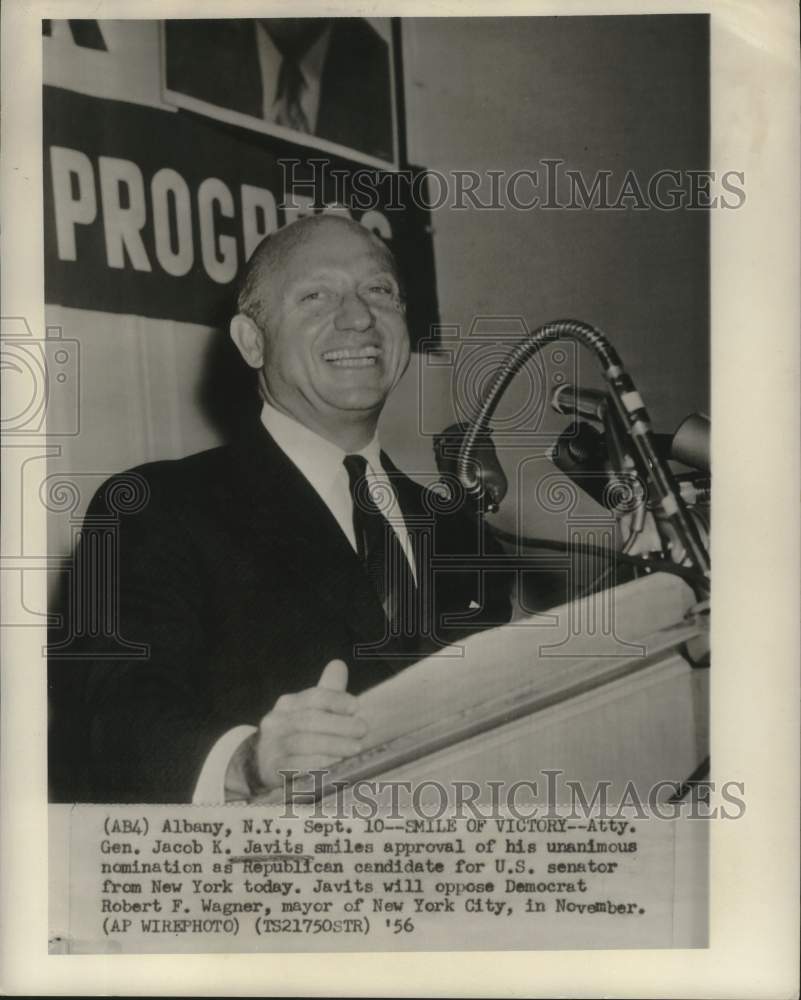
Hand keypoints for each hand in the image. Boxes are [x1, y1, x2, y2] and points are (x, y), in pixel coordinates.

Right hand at [253, 659, 366, 792]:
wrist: (261, 762)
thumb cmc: (295, 732)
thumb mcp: (308, 710)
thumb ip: (327, 691)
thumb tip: (339, 664)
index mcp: (288, 704)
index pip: (314, 697)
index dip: (336, 700)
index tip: (356, 706)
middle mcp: (277, 722)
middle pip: (310, 720)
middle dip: (339, 725)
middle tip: (362, 729)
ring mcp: (272, 746)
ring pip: (303, 743)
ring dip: (333, 744)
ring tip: (355, 748)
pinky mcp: (272, 768)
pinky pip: (295, 765)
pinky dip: (317, 763)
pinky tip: (335, 763)